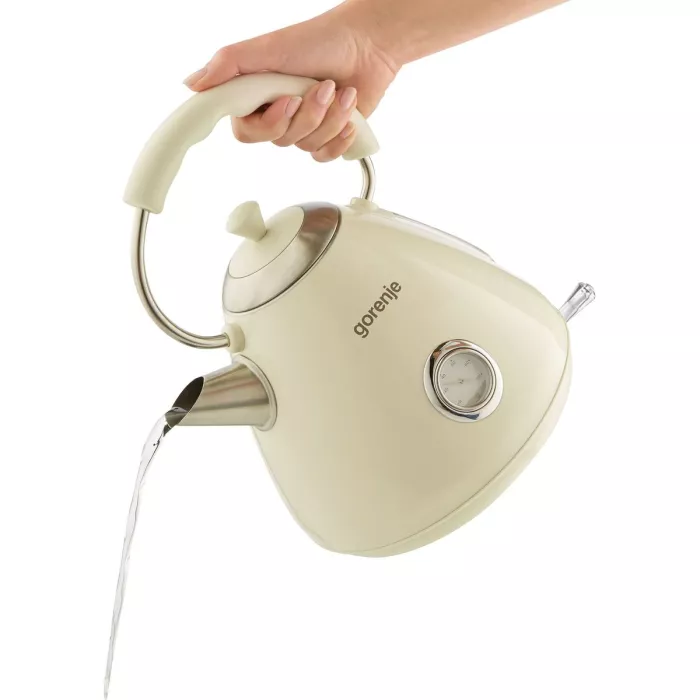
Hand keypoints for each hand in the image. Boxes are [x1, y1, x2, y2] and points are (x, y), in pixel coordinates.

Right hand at [184, 4, 398, 160]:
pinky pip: (325, 155)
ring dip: (328, 117)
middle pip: (280, 140)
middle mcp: (277, 114)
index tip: (287, 100)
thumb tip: (192, 85)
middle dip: (307, 115)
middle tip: (322, 86)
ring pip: (306, 146)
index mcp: (257, 96)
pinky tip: (349, 113)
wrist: (367, 44)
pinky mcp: (326, 137)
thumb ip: (228, 65)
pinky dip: (339, 135)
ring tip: (339, 90)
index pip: (247, 133)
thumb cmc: (319, 40)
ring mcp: (303, 127)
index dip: (269, 123)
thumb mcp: (267, 48)